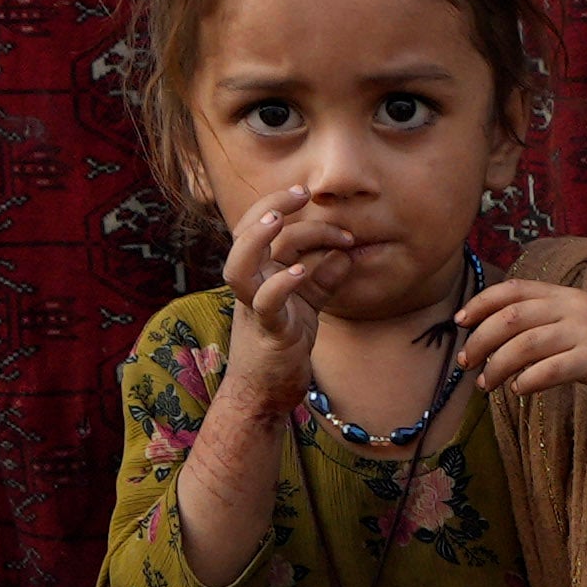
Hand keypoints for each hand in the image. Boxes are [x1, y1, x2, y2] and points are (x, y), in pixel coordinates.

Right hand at [204, 184, 337, 421]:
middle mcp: (250, 286)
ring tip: (279, 221)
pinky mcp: (267, 333)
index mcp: (259, 274)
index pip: (257, 227)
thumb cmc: (284, 346)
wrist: (267, 394)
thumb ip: (325, 279)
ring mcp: (253, 309)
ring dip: (257, 240)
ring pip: (239, 267)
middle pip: (245, 235)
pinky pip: (266, 304)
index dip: (276, 203)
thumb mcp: (308, 306)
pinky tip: (304, 271)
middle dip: (270, 207)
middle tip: (303, 193)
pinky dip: (282, 284)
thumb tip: (347, 254)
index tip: (306, 192)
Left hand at [449, 264, 586, 430]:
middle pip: (512, 318)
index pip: (513, 290)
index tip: (459, 322)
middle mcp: (574, 307)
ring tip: (487, 384)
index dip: (481, 303)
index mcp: (564, 295)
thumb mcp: (575, 324)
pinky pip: (551, 369)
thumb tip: (491, 336)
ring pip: (526, 345)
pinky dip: (527, 381)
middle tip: (466, 363)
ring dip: (498, 366)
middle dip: (480, 340)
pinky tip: (519, 390)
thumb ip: (542, 321)